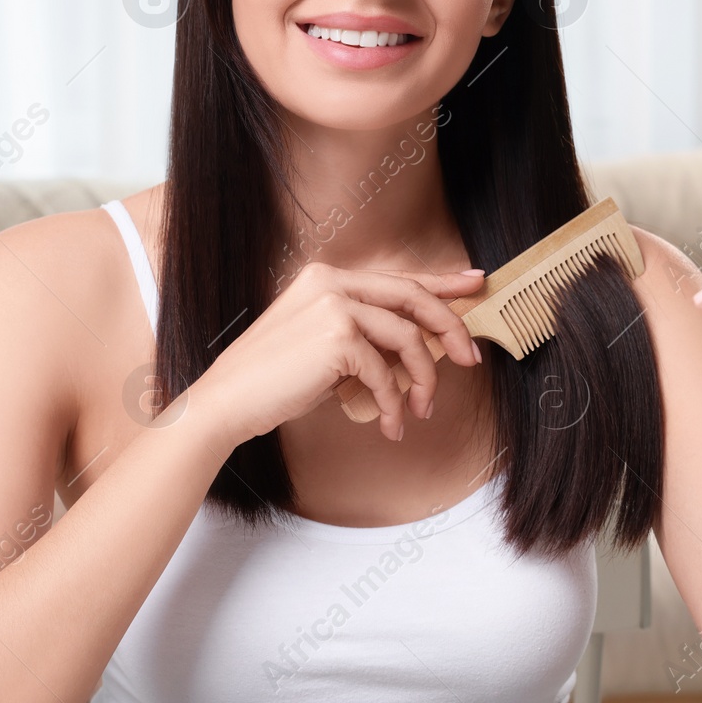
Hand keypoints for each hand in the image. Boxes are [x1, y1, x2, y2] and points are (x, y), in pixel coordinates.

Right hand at [183, 261, 483, 446]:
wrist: (227, 402)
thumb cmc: (272, 380)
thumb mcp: (321, 345)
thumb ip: (362, 334)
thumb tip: (413, 345)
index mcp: (327, 277)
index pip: (398, 278)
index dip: (442, 282)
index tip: (475, 284)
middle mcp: (332, 282)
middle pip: (414, 298)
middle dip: (450, 328)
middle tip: (470, 358)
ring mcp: (334, 306)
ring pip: (408, 338)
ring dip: (423, 380)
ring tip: (420, 411)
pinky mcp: (336, 338)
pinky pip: (385, 373)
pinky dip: (394, 404)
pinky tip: (389, 425)